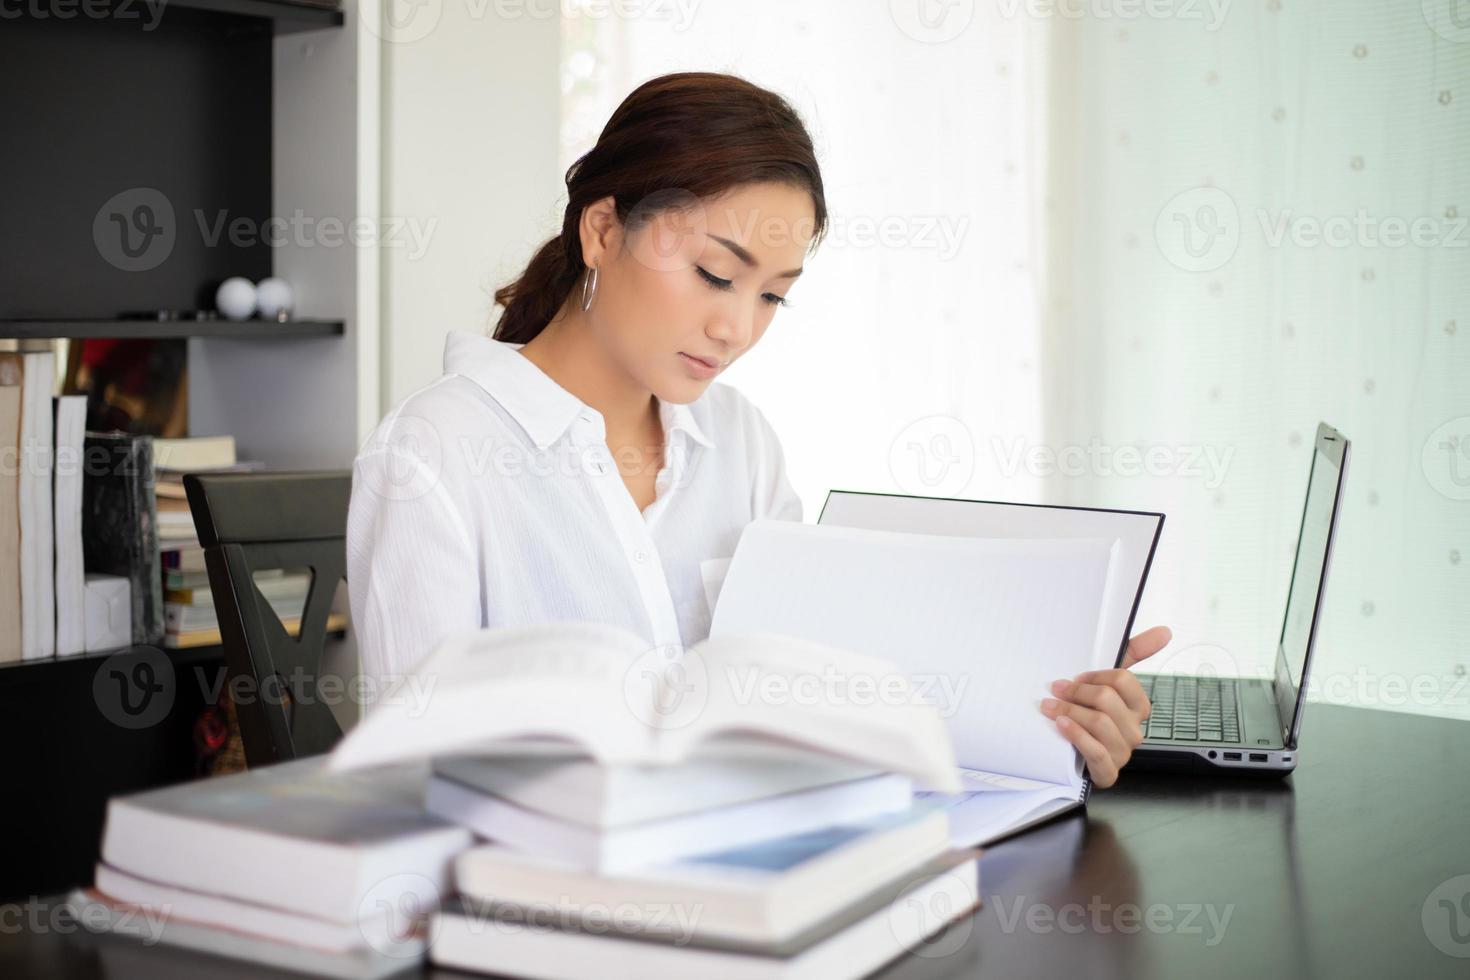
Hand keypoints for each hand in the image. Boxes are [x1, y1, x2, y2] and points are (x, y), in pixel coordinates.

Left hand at [1039, 625, 1171, 787]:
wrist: (1066, 753)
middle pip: (1107, 701)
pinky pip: (1096, 752)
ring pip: (1099, 724)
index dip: (1095, 676)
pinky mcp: (1107, 773)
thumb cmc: (1088, 711)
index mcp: (1137, 707)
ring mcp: (1122, 753)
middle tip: (1056, 690)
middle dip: (1076, 693)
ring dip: (1070, 712)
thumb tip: (1165, 631)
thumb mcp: (1106, 681)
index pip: (1123, 680)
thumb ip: (1133, 653)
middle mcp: (1133, 730)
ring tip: (1050, 707)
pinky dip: (1076, 735)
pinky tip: (1060, 725)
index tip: (1075, 677)